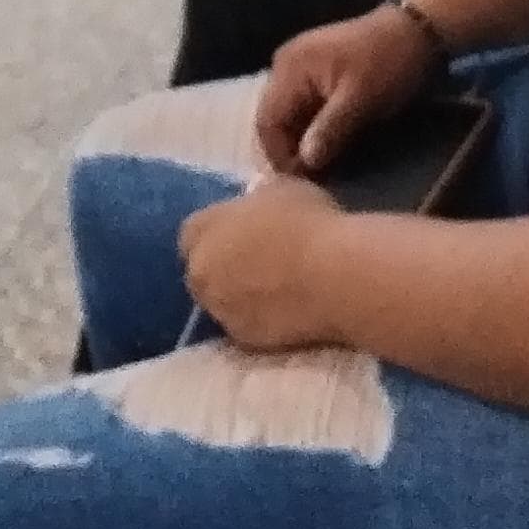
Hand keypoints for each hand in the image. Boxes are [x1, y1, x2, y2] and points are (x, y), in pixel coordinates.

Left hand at [178, 174, 350, 350]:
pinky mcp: (243, 338)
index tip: (242, 234)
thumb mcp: (279, 190)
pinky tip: (285, 312)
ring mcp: (219, 308)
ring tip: (274, 291)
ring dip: (238, 296)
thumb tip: (259, 212)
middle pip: (202, 271)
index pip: (193, 233)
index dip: (218, 233)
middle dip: (221, 268)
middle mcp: (200, 271)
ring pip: (221, 302)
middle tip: (257, 264)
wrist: (334, 276)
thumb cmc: (308, 223)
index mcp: (202, 230)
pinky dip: (260, 319)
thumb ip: (256, 203)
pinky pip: (246, 325)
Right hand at [255, 3, 439, 177]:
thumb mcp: (360, 99)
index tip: (303, 181)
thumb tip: (305, 162)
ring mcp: (298, 66)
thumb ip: (329, 130)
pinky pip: (302, 105)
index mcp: (290, 68)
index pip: (267, 121)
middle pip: (273, 118)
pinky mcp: (314, 71)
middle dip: (290, 149)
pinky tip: (328, 143)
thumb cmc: (388, 62)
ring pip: (288, 114)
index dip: (279, 154)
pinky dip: (312, 126)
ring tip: (322, 165)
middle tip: (314, 178)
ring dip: (301, 139)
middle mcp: (284, 65)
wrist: (414, 29)